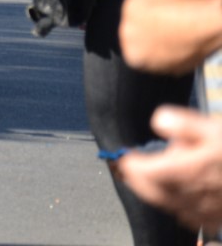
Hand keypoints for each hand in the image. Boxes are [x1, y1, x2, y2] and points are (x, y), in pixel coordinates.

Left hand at [117, 106, 221, 229]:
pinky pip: (192, 217)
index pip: (144, 173)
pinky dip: (179, 206)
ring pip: (171, 206)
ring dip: (157, 193)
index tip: (125, 156)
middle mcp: (193, 195)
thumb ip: (182, 122)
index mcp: (187, 171)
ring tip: (152, 179)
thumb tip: (157, 121)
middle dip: (139, 181)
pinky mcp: (220, 217)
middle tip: (131, 169)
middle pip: (154, 193)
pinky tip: (181, 195)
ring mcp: (208, 210)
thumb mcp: (212, 125)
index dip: (131, 164)